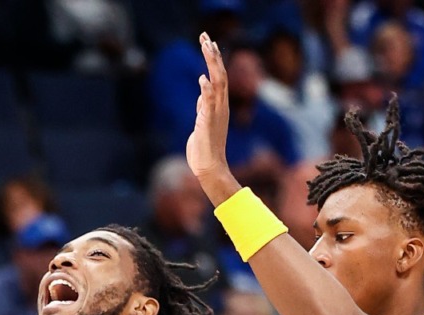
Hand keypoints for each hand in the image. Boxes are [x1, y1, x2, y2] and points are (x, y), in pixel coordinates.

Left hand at [186, 32, 239, 205]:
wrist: (209, 168)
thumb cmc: (205, 148)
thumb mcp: (202, 121)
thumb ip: (204, 105)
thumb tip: (202, 91)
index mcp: (219, 105)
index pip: (219, 76)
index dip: (214, 58)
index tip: (208, 41)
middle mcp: (221, 106)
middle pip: (220, 74)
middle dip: (213, 54)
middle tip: (205, 36)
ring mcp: (216, 114)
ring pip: (217, 84)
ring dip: (212, 65)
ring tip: (206, 47)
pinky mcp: (208, 123)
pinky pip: (209, 104)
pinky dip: (206, 90)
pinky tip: (203, 77)